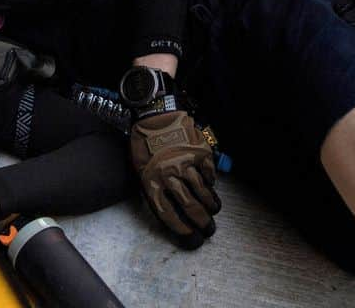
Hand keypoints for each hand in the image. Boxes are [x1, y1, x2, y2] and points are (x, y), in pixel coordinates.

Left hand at [130, 110, 219, 249]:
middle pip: (190, 207)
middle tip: (209, 230)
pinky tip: (211, 188)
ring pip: (203, 192)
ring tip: (213, 212)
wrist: (153, 114)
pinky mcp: (199, 152)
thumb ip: (154, 191)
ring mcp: (186, 162)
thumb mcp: (140, 169)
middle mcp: (169, 174)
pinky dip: (212, 184)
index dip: (182, 231)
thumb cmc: (144, 145)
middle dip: (202, 223)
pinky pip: (209, 174)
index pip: (168, 214)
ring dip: (211, 206)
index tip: (192, 239)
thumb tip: (173, 214)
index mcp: (151, 181)